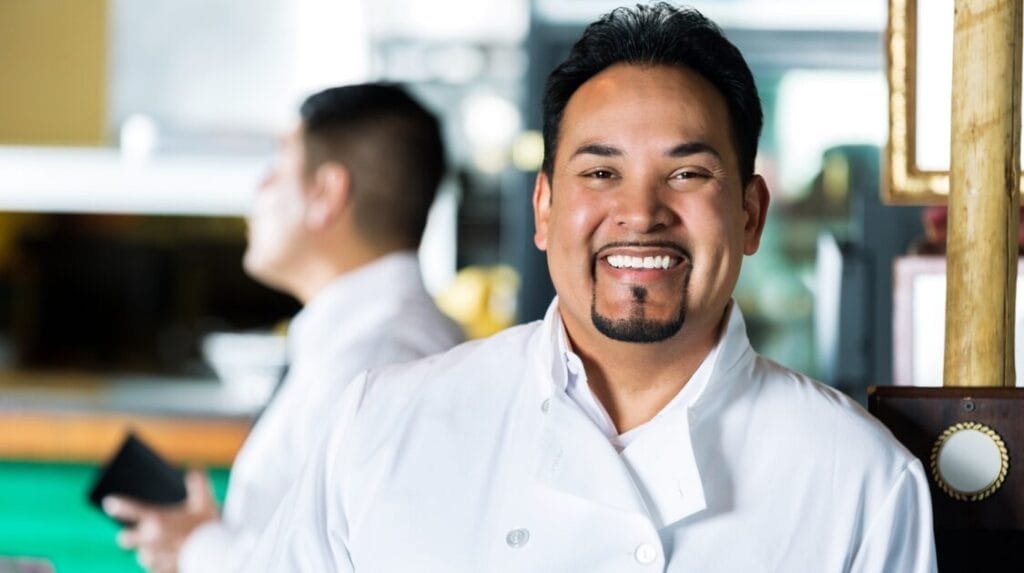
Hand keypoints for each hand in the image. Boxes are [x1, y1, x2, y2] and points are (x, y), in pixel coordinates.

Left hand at [103, 469, 219, 572]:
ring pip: (141, 555)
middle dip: (129, 536)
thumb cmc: (209, 528)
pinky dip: (160, 564)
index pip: (130, 509)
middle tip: (142, 532)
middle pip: (125, 539)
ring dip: (149, 551)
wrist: (218, 556)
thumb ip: (198, 483)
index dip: (118, 505)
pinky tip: (172, 559)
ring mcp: (154, 558)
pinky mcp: (161, 571)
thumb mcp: (206, 502)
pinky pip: (154, 569)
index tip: (109, 502)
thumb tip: (195, 469)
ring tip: (165, 546)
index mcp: (157, 520)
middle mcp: (149, 540)